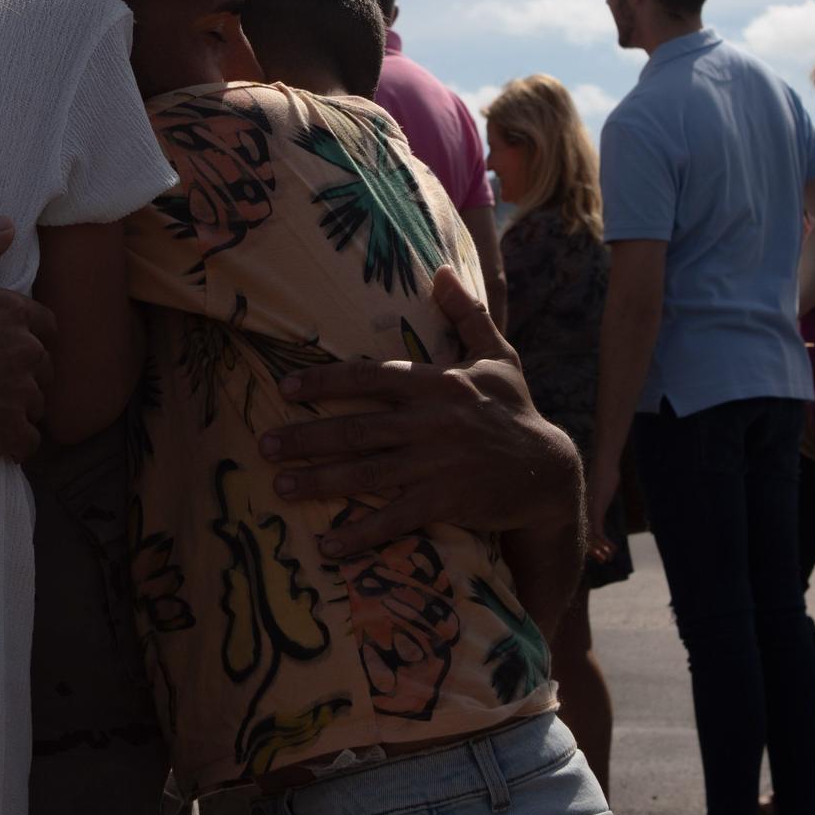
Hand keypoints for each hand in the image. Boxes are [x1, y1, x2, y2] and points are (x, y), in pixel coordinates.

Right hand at [0, 220, 56, 468]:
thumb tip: (7, 225)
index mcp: (12, 312)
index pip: (45, 326)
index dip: (26, 337)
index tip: (2, 349)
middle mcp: (25, 352)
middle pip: (43, 367)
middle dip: (21, 374)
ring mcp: (20, 396)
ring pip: (35, 405)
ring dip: (15, 409)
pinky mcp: (9, 434)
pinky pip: (26, 443)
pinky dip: (11, 444)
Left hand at [256, 267, 580, 555]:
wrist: (549, 472)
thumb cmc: (516, 411)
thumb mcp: (498, 357)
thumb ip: (467, 314)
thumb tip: (443, 268)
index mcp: (439, 384)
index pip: (371, 376)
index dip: (325, 382)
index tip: (286, 389)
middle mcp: (433, 421)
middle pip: (357, 428)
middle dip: (307, 437)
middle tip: (265, 444)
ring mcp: (438, 464)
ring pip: (367, 472)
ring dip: (319, 481)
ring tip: (280, 486)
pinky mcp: (447, 502)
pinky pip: (394, 519)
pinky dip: (360, 534)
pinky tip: (328, 546)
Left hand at [585, 451, 619, 562]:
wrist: (605, 464)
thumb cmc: (604, 475)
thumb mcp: (601, 490)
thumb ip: (599, 496)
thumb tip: (602, 495)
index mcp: (582, 509)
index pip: (582, 531)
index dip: (590, 544)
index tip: (600, 552)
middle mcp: (582, 512)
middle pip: (584, 536)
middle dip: (594, 550)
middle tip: (604, 560)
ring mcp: (588, 512)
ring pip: (590, 537)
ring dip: (600, 549)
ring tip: (608, 557)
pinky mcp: (595, 510)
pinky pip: (597, 531)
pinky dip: (604, 542)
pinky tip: (613, 548)